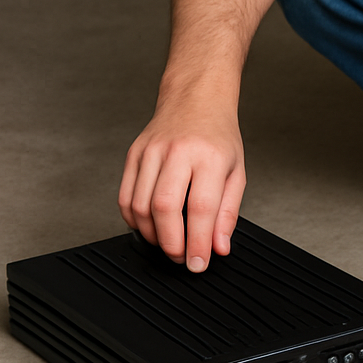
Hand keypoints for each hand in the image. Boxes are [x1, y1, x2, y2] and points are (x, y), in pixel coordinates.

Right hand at [118, 95, 244, 270]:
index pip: (201, 208)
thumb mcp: (237, 172)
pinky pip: (125, 196)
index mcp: (210, 157)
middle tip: (181, 257)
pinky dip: (134, 219)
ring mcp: (151, 151)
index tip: (198, 264)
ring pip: (140, 205)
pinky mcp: (133, 154)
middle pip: (165, 207)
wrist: (196, 98)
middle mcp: (178, 152)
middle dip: (171, 242)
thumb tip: (218, 247)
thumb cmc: (218, 137)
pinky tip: (149, 226)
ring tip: (168, 243)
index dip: (198, 242)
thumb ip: (228, 212)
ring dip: (152, 234)